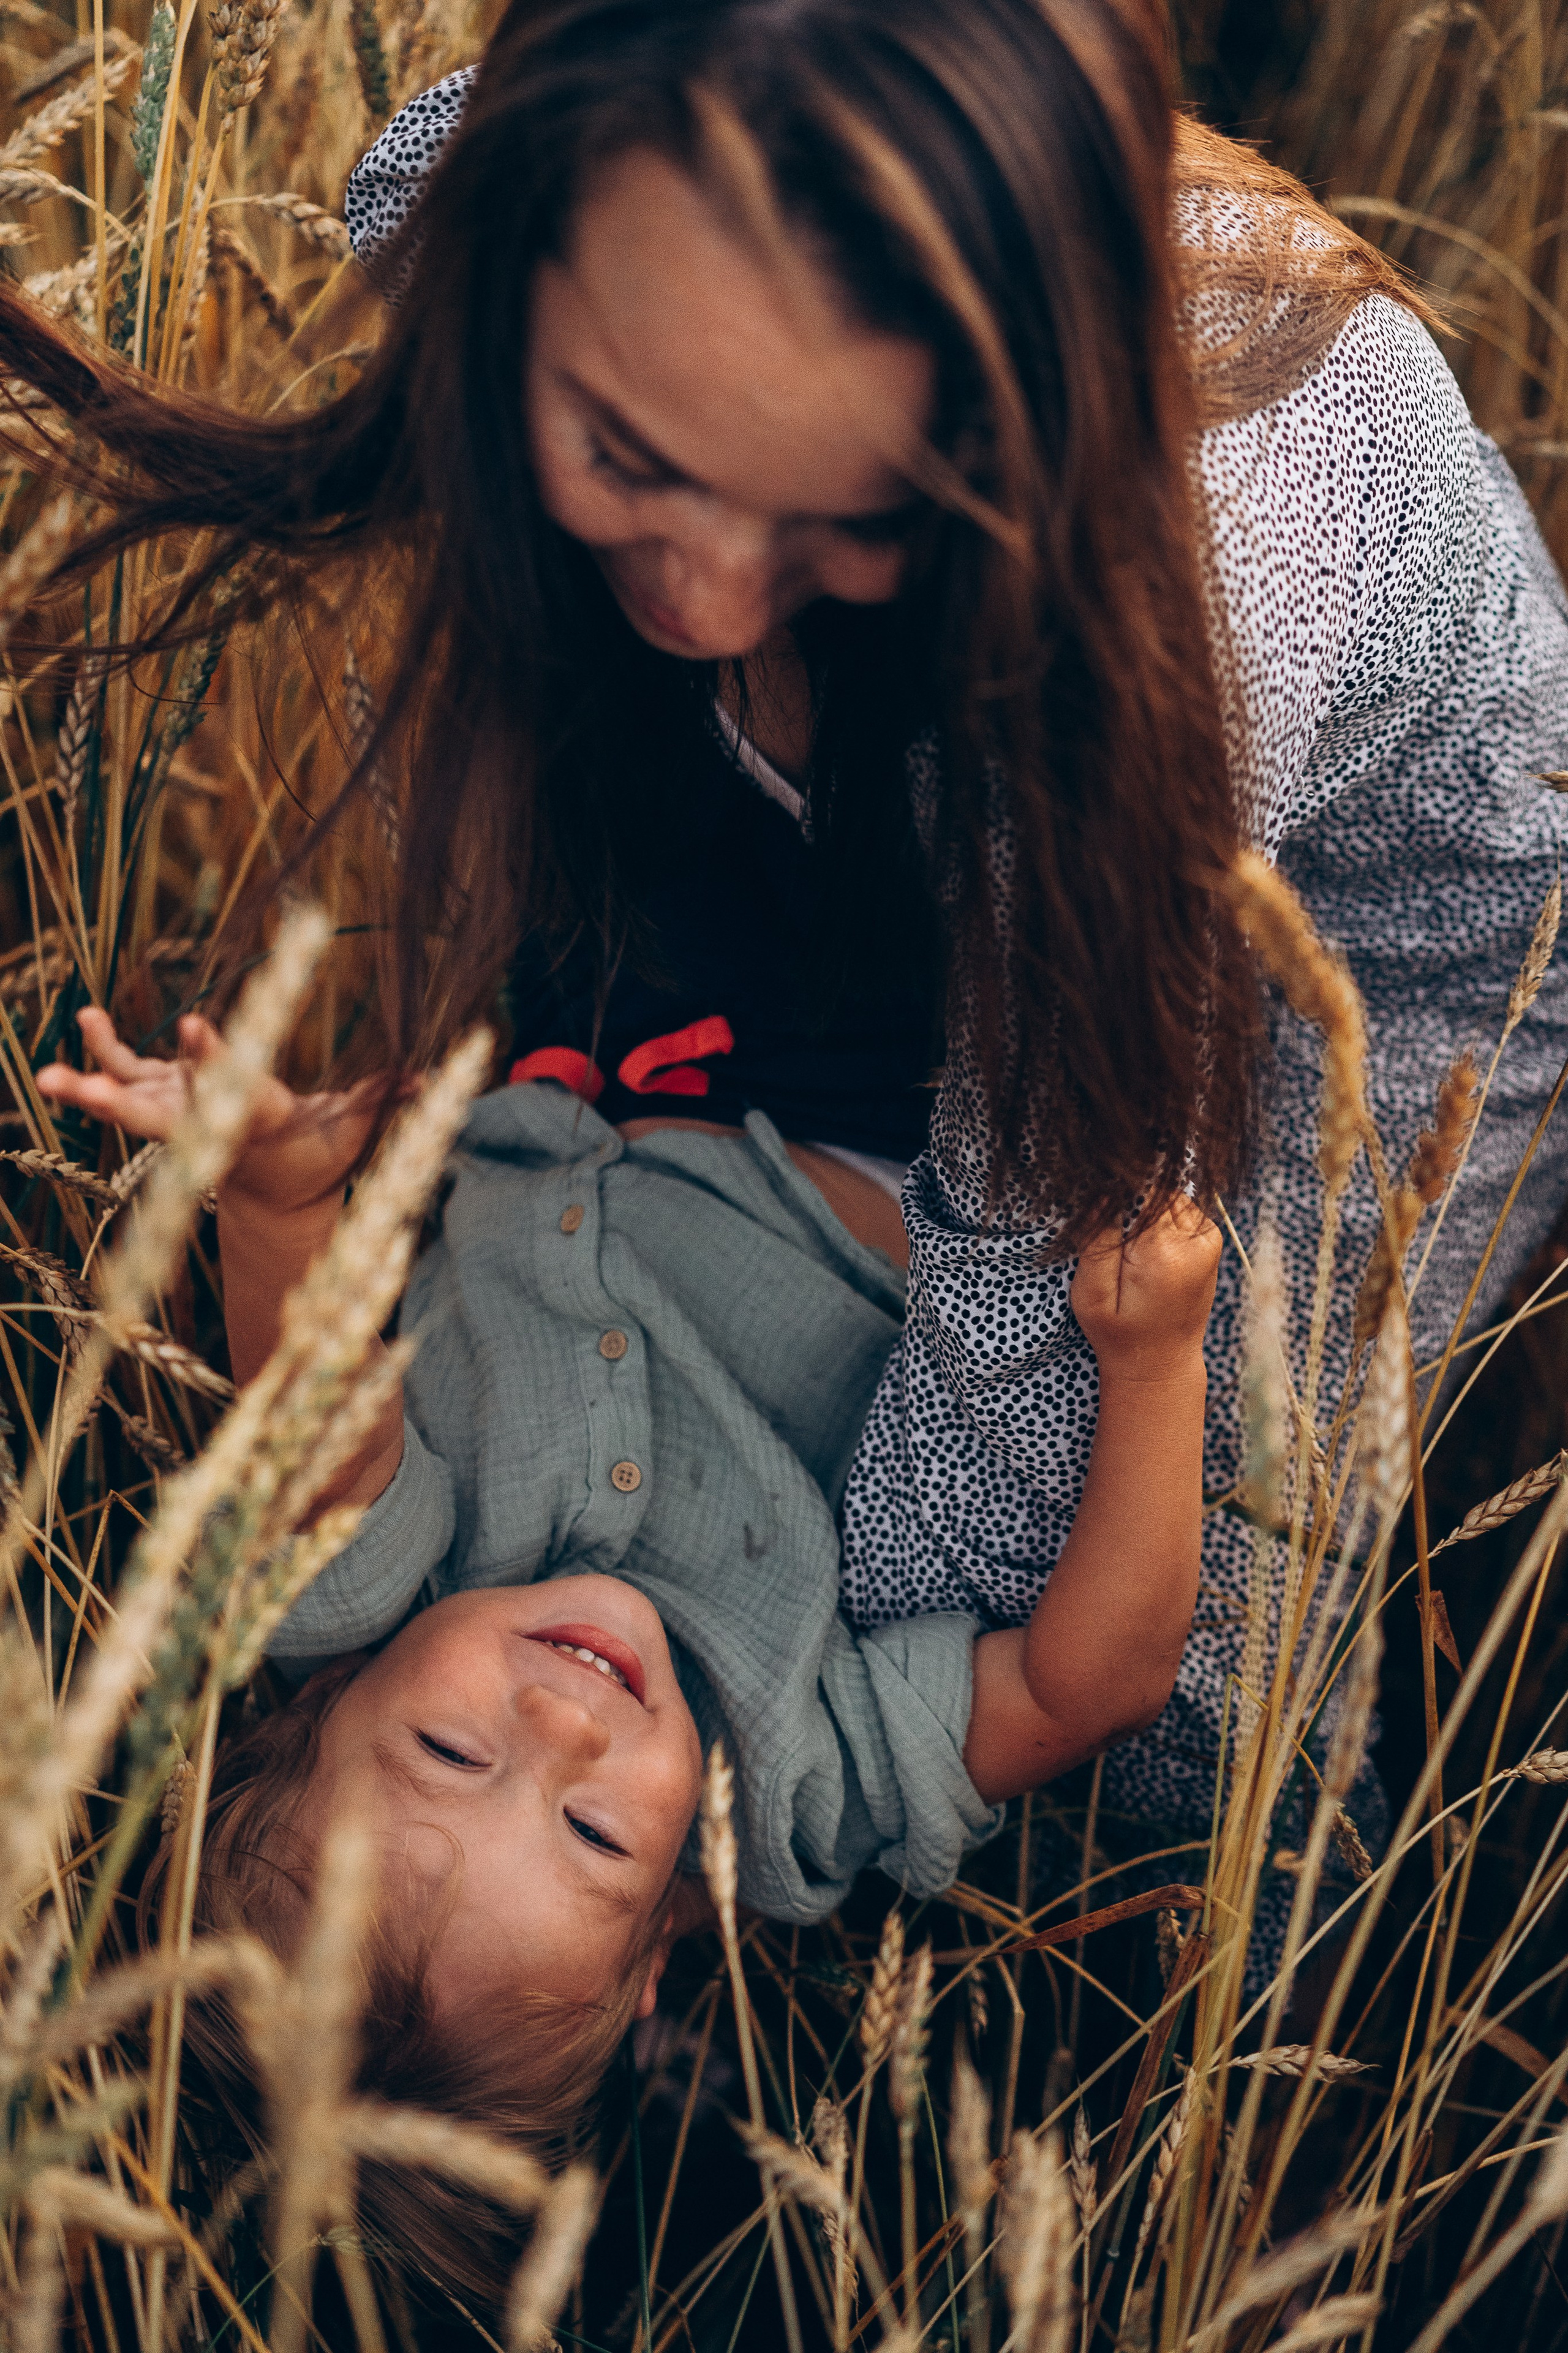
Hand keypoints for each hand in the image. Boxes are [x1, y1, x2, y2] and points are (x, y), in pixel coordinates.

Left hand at [38, 1008, 381, 1219]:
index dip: (209, 1057)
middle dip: (111, 1103)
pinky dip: (104, 1048)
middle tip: (71, 1089)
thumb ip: (380, 1100)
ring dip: (85, 1086)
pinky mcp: (167, 1099)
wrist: (280, 1192)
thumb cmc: (322, 1154)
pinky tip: (85, 1015)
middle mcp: (206, 1123)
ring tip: (44, 1077)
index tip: (188, 1025)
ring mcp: (179, 1113)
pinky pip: (127, 1074)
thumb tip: (424, 1078)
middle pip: (153, 1116)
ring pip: (125, 1100)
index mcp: (254, 1122)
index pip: (228, 1088)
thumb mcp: (354, 1132)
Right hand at [1069, 1197, 1220, 1383]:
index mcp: (1164, 1253)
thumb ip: (1096, 1240)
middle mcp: (1195, 1241)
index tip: (1099, 1215)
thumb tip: (1105, 1190)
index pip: (1139, 1189)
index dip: (1114, 1194)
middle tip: (1115, 1243)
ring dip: (1145, 1211)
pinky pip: (1180, 1208)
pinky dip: (1160, 1219)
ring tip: (1131, 1250)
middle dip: (1130, 1204)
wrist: (1160, 1363)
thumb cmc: (1119, 1332)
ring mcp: (1208, 1239)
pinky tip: (1148, 1249)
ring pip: (1169, 1195)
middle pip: (1156, 1188)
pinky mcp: (1210, 1240)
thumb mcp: (1091, 1293)